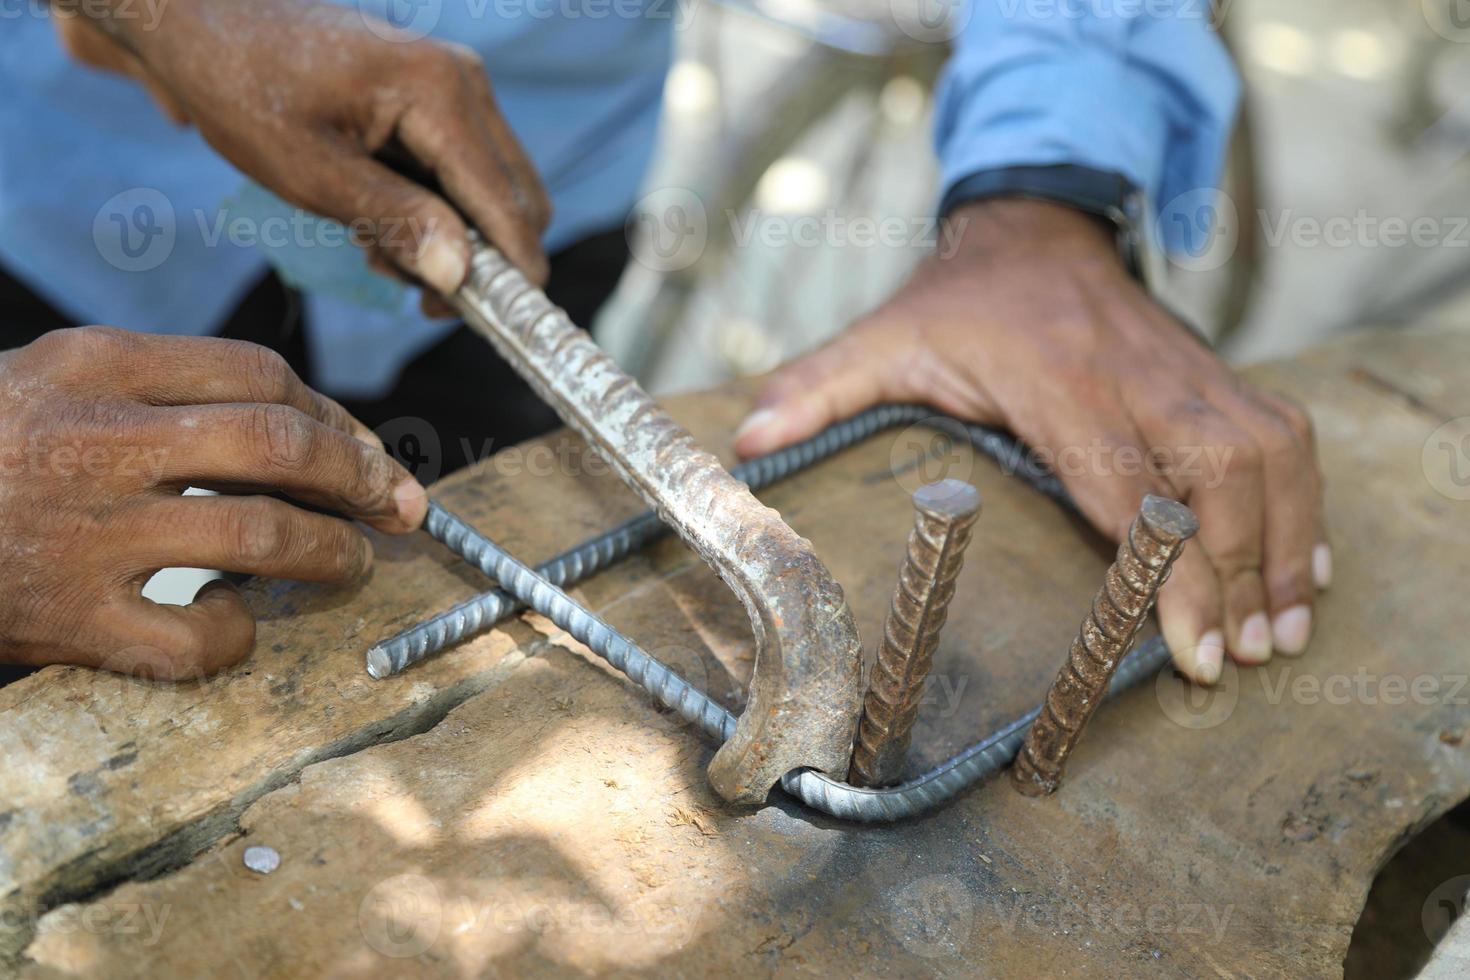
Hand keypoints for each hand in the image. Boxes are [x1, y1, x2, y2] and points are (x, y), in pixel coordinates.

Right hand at [0, 327, 428, 678]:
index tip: (365, 448)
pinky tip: (241, 619)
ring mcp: (86, 533)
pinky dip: (239, 632)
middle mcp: (100, 440)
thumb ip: (164, 384)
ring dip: (331, 552)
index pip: (260, 373)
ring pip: (261, 534)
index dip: (335, 414)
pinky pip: (196, 635)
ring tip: (353, 562)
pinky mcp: (72, 620)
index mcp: (97, 364)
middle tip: (399, 504)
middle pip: (280, 443)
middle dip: (362, 475)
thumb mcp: (56, 376)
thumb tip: (299, 422)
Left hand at [64, 0, 549, 310]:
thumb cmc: (244, 88)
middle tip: (415, 290)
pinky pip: (466, 172)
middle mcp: (464, 83)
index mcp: (439, 93)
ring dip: (455, 237)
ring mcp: (455, 87)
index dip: (511, 272)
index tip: (496, 326)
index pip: (507, 204)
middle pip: (520, 200)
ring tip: (377, 248)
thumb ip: (395, 220)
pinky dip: (438, 211)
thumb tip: (460, 273)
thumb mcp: (312, 172)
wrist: (206, 22)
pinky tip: (378, 219)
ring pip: (495, 192)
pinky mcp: (439, 97)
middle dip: (480, 258)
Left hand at [735, 199, 1329, 683]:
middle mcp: (1139, 378)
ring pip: (1270, 456)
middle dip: (1246, 572)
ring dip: (1289, 541)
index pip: (1130, 487)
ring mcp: (1186, 372)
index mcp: (1060, 383)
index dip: (1172, 570)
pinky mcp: (1213, 372)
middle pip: (1223, 480)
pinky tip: (1304, 561)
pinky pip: (1282, 434)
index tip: (1196, 644)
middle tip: (1248, 658)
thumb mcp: (882, 337)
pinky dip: (1302, 499)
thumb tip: (743, 443)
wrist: (1034, 220)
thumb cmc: (959, 297)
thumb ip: (819, 389)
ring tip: (1288, 628)